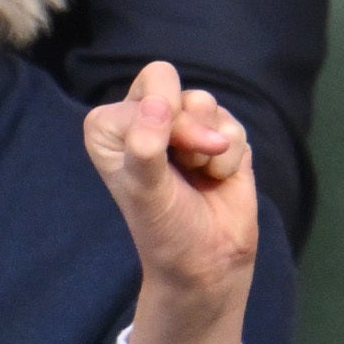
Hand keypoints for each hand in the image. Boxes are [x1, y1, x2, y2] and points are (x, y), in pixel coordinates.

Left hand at [84, 59, 259, 343]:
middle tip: (190, 162)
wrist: (208, 262)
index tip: (164, 162)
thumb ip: (145, 146)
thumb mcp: (146, 191)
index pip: (147, 92)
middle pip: (170, 80)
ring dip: (211, 146)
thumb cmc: (165, 229)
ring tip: (201, 175)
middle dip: (190, 124)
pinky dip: (231, 156)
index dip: (165, 121)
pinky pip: (232, 124)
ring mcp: (181, 127)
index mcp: (111, 127)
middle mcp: (141, 119)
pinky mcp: (217, 138)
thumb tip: (158, 103)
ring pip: (206, 102)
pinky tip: (218, 178)